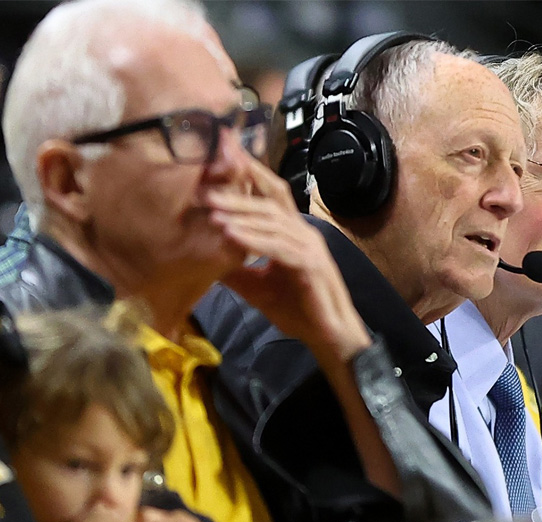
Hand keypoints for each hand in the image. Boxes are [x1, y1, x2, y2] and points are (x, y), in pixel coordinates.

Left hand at [207, 159, 370, 363]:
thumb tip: (206, 260)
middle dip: (239, 188)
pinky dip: (254, 240)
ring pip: (273, 222)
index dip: (250, 174)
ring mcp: (310, 247)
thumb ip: (236, 271)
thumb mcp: (257, 288)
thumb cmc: (299, 312)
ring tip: (211, 210)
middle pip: (270, 201)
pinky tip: (231, 236)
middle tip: (206, 180)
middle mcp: (304, 233)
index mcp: (293, 233)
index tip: (223, 157)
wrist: (328, 336)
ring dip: (241, 214)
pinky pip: (278, 247)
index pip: (271, 196)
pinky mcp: (310, 265)